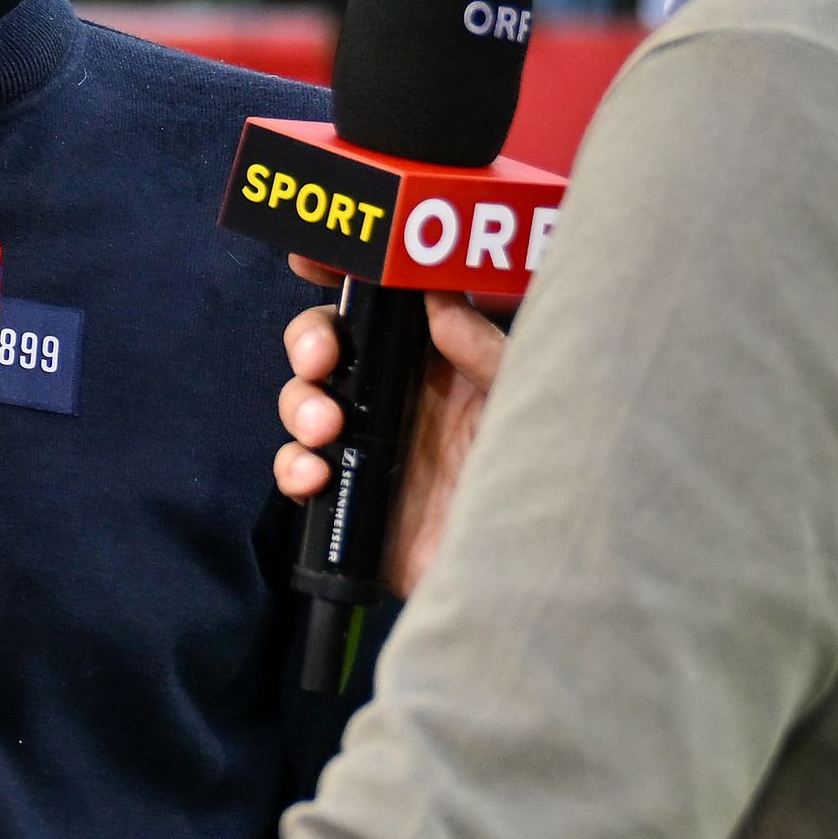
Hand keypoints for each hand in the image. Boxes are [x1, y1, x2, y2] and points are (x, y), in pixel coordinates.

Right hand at [270, 258, 506, 596]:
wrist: (530, 578)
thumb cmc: (546, 484)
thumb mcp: (525, 403)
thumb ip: (485, 351)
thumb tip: (437, 299)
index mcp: (440, 362)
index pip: (383, 303)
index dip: (340, 274)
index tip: (308, 260)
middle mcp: (398, 397)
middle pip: (328, 344)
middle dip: (310, 340)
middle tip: (322, 360)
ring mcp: (369, 447)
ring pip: (303, 401)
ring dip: (300, 403)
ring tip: (326, 429)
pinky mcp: (349, 499)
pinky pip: (297, 469)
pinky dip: (292, 466)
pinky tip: (313, 475)